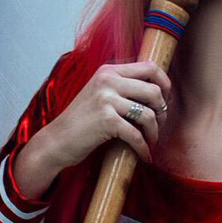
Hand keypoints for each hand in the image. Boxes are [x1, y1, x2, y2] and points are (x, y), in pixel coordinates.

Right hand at [43, 59, 171, 170]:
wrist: (56, 140)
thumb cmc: (82, 122)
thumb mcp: (100, 95)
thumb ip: (122, 88)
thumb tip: (158, 92)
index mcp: (108, 71)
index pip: (150, 67)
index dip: (165, 84)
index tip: (165, 101)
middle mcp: (107, 80)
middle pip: (154, 91)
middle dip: (162, 112)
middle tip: (159, 126)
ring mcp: (106, 99)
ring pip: (148, 114)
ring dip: (154, 133)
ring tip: (151, 142)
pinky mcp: (106, 120)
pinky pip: (136, 135)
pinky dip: (143, 148)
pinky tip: (144, 156)